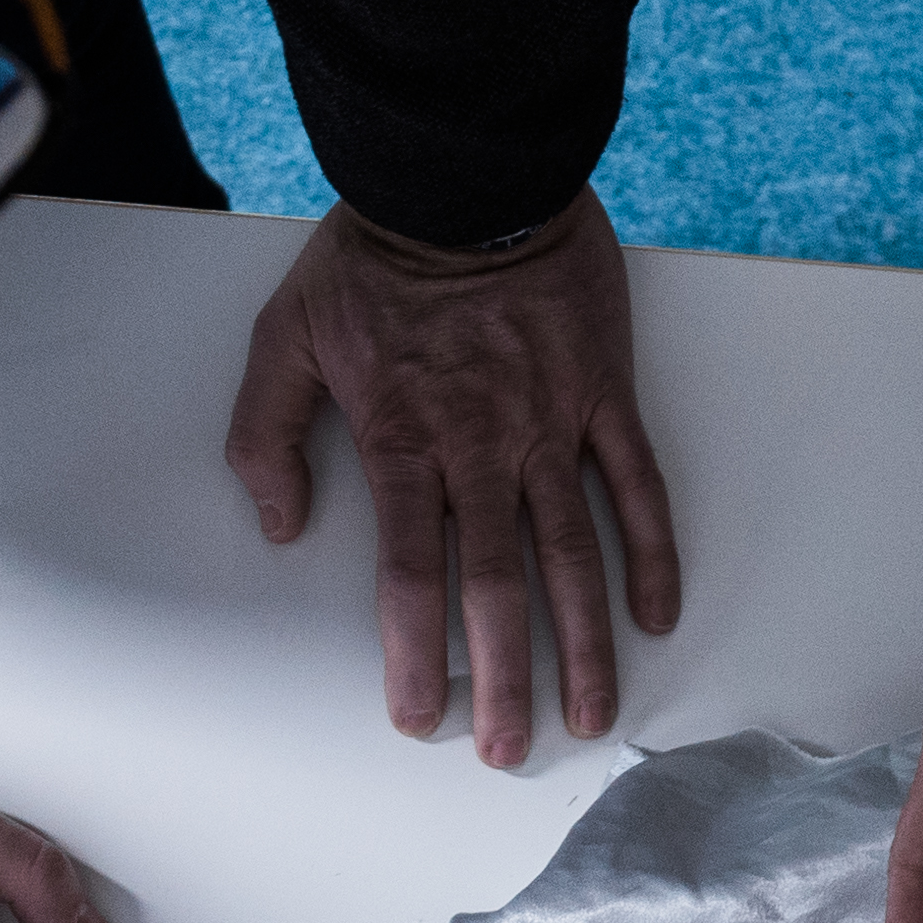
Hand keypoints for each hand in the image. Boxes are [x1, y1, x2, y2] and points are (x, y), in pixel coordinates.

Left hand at [224, 193, 681, 770]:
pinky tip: (655, 612)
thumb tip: (280, 525)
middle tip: (511, 749)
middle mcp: (482, 447)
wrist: (467, 173)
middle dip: (505, 678)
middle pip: (496, 586)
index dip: (415, 654)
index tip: (421, 717)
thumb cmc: (372, 257)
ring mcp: (551, 424)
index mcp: (403, 442)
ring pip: (573, 553)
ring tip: (595, 712)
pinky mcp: (604, 393)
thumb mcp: (285, 335)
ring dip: (585, 641)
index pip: (408, 575)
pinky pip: (635, 484)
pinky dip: (651, 550)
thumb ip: (266, 435)